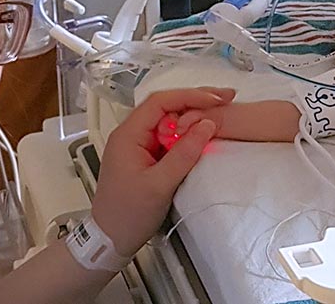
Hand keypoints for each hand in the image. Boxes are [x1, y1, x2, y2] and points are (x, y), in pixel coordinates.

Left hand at [89, 87, 234, 254]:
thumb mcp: (159, 185)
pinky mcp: (145, 157)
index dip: (190, 96)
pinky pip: (168, 137)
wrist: (109, 240)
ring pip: (168, 121)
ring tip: (219, 114)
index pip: (161, 102)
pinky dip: (187, 134)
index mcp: (128, 135)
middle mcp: (131, 134)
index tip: (216, 99)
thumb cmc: (128, 214)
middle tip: (225, 99)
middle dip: (195, 101)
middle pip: (166, 107)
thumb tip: (207, 125)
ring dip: (193, 117)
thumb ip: (184, 153)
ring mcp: (138, 145)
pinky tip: (204, 135)